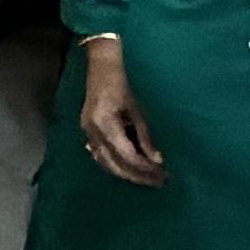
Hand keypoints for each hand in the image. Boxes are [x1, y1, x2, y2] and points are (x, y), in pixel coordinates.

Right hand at [78, 37, 163, 187]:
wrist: (100, 68)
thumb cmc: (122, 86)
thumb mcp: (137, 111)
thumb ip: (145, 137)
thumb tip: (157, 161)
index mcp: (106, 124)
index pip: (127, 156)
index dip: (145, 169)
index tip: (161, 175)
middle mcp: (93, 132)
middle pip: (115, 164)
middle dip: (137, 176)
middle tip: (157, 182)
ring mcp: (87, 132)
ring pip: (106, 163)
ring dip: (126, 173)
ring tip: (146, 178)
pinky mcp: (87, 131)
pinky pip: (100, 155)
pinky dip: (114, 165)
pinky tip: (127, 169)